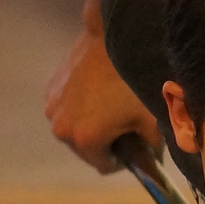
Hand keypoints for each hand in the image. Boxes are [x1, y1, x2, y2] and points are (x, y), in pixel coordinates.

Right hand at [44, 28, 161, 173]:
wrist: (114, 37)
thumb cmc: (136, 81)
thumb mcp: (154, 121)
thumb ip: (153, 150)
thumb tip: (151, 159)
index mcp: (85, 140)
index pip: (105, 166)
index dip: (126, 159)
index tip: (138, 146)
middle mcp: (61, 127)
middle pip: (88, 150)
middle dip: (108, 143)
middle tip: (129, 125)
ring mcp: (52, 106)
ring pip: (77, 129)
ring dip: (94, 125)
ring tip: (115, 106)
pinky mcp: (50, 89)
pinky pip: (69, 109)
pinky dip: (84, 107)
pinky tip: (102, 92)